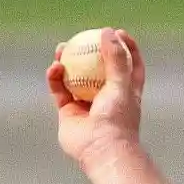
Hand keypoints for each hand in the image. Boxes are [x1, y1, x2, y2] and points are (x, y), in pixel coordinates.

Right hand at [50, 27, 143, 171]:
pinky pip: (59, 90)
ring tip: (61, 49)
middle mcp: (106, 97)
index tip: (116, 32)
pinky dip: (55, 78)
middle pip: (97, 67)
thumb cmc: (118, 119)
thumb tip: (108, 31)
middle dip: (88, 51)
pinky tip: (54, 68)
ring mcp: (86, 105)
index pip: (129, 64)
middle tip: (80, 37)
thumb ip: (116, 58)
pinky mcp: (68, 113)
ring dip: (67, 61)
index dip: (125, 46)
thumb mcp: (121, 84)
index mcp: (126, 91)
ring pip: (74, 77)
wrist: (101, 151)